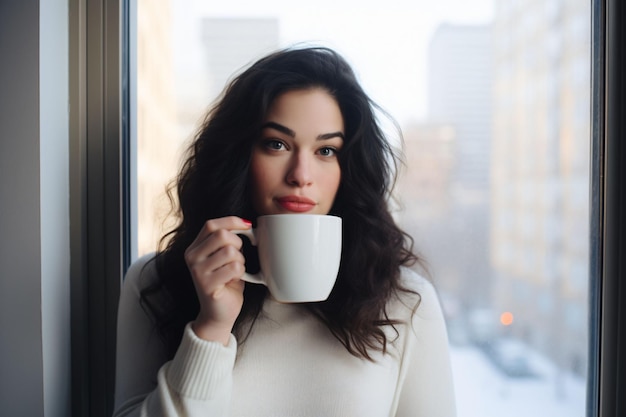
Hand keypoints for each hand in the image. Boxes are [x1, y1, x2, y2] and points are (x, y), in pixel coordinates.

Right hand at [184, 216, 251, 344]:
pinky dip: (240, 272)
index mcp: (194, 248)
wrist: (218, 314)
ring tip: (235, 271)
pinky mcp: (206, 284)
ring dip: (240, 261)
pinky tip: (234, 280)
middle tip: (239, 257)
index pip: (212, 225)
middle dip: (238, 244)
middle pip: (222, 235)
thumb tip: (246, 225)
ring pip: (230, 251)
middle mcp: (192, 257)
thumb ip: (228, 241)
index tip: (247, 226)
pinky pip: (234, 268)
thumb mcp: (224, 257)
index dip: (232, 222)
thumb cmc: (225, 283)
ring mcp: (197, 271)